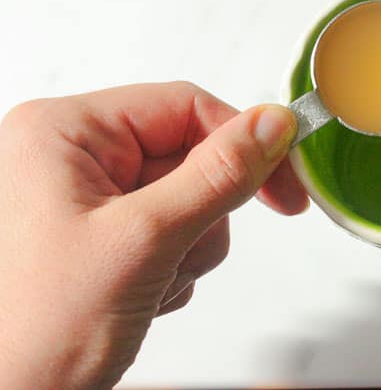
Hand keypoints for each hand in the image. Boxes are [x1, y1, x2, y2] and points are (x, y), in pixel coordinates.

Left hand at [0, 82, 307, 388]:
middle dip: (203, 214)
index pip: (184, 106)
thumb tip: (274, 123)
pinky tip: (142, 294)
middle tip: (181, 252)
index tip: (287, 181)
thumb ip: (219, 175)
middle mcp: (75, 156)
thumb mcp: (145, 240)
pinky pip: (176, 231)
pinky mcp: (106, 235)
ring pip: (191, 199)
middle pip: (191, 156)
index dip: (243, 140)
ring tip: (151, 282)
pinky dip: (175, 266)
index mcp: (65, 131)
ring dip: (190, 247)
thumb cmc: (37, 330)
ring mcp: (90, 198)